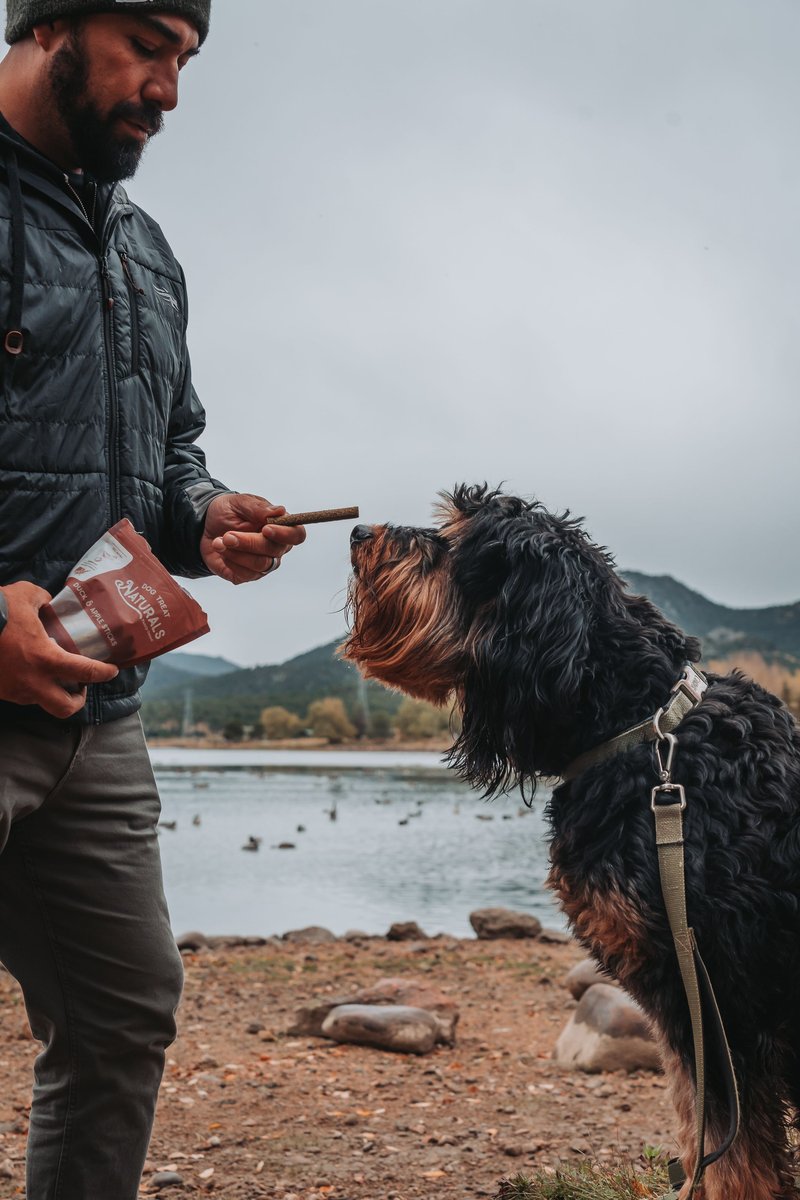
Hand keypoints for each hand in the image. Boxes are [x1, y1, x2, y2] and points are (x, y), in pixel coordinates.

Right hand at [0, 582, 118, 718]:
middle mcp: (32, 682)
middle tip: (80, 687)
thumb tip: (48, 601)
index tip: (112, 670)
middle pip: (65, 709)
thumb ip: (43, 600)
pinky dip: (29, 686)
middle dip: (77, 701)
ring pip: (40, 701)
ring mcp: (13, 690)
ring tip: (50, 675)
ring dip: (50, 692)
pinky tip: (25, 670)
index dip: (104, 673)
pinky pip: (20, 694)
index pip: (85, 673)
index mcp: (45, 659)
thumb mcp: (25, 595)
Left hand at [200, 494, 305, 584]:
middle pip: (274, 551)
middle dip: (249, 543)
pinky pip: (244, 575)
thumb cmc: (228, 512)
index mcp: (281, 526)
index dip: (285, 534)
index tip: (265, 529)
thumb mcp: (239, 503)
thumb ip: (258, 508)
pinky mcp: (248, 575)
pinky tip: (221, 550)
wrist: (207, 526)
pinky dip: (229, 562)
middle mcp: (277, 547)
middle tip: (227, 535)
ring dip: (236, 553)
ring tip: (219, 541)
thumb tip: (280, 511)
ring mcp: (264, 563)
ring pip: (260, 565)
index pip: (297, 535)